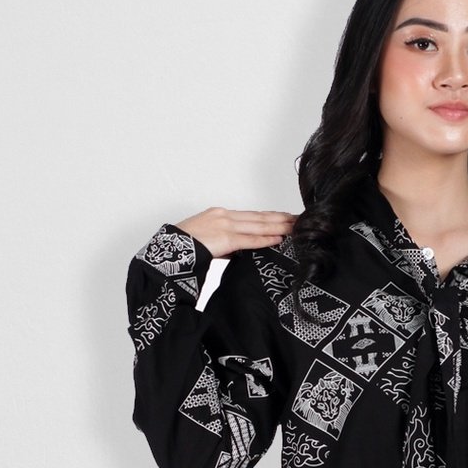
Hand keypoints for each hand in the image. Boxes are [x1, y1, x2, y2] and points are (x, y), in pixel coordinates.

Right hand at [175, 207, 299, 258]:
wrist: (167, 249)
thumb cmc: (182, 248)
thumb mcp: (208, 241)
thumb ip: (226, 244)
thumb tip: (241, 252)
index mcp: (220, 215)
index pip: (252, 216)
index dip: (270, 217)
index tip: (285, 217)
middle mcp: (224, 216)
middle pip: (259, 217)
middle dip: (281, 219)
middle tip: (299, 219)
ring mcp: (224, 225)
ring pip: (258, 226)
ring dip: (279, 227)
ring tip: (296, 228)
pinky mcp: (223, 237)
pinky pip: (249, 239)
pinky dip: (266, 239)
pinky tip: (279, 239)